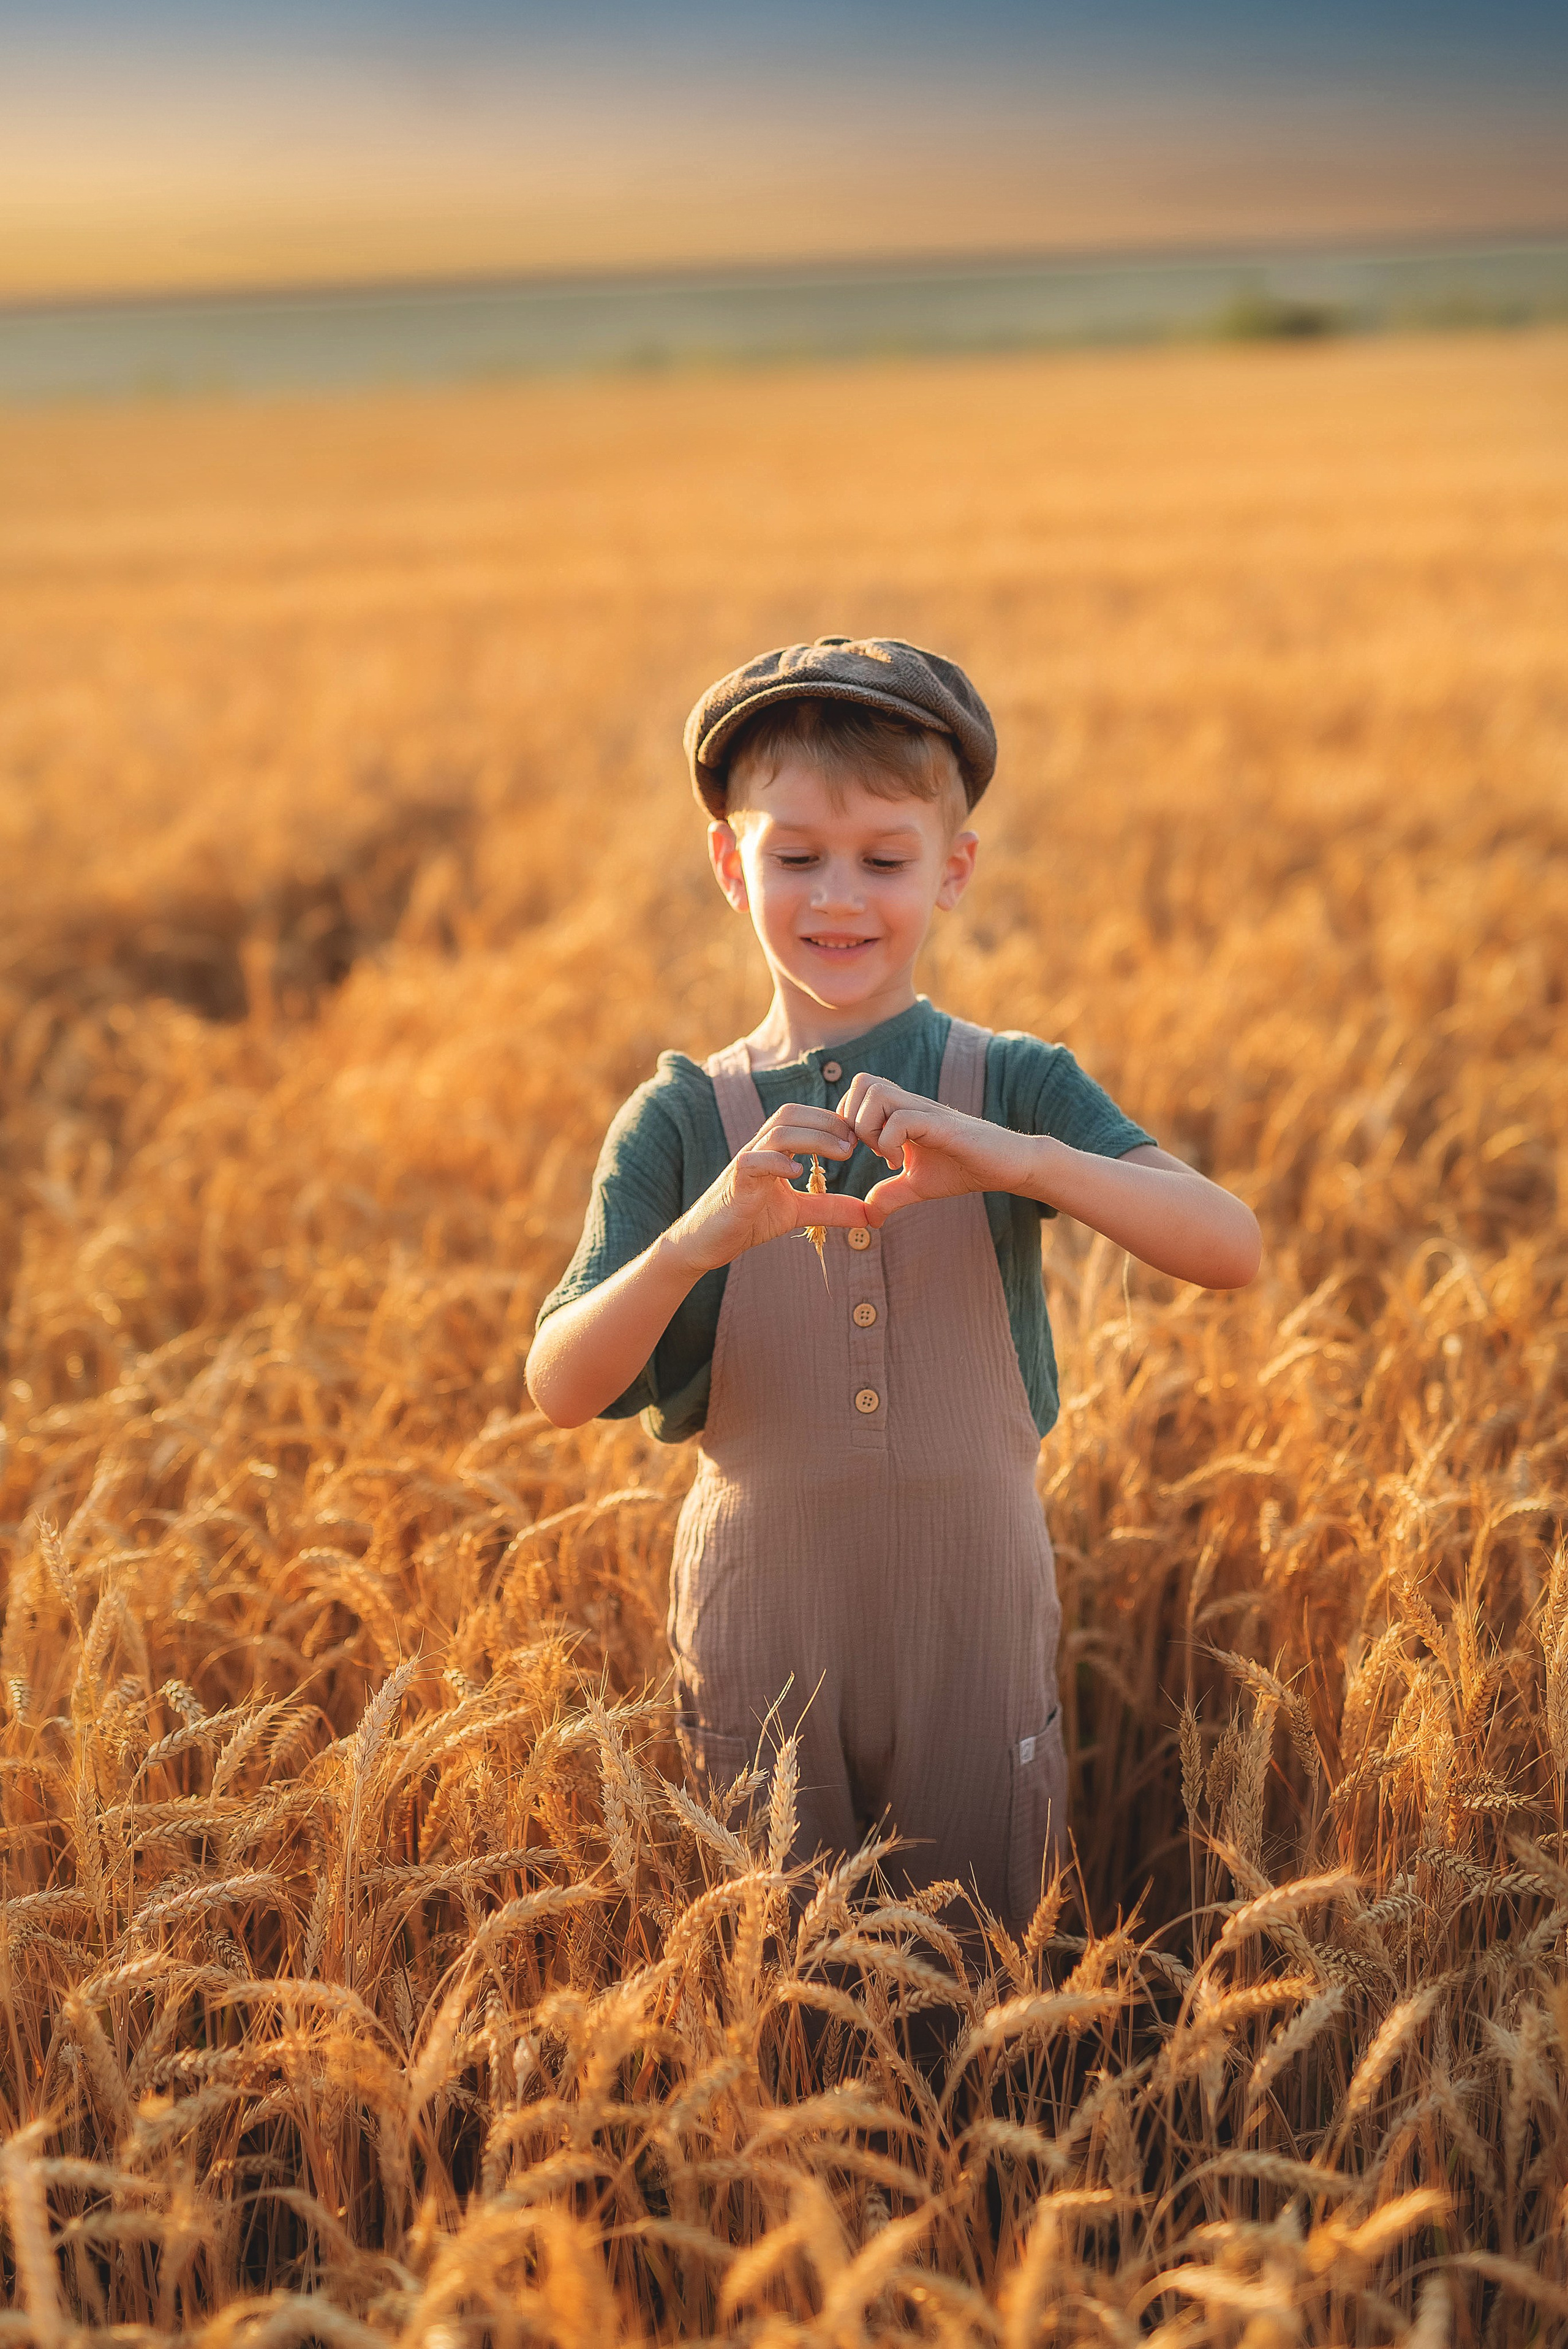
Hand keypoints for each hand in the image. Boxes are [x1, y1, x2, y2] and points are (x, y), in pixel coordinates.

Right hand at [668, 1104, 867, 1273]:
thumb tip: (868, 1214)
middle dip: (827, 1122)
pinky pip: (753, 1162)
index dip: (832, 1121)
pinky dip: (776, 1163)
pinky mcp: (735, 1183)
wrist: (706, 1243)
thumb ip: (828, 1208)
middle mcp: (759, 1148)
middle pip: (791, 1114)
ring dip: (814, 1138)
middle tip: (857, 1141)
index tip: (861, 1138)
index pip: (803, 1118)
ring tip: (842, 1153)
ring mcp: (745, 1163)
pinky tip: (797, 1174)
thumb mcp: (796, 1212)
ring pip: (778, 1133)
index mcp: (774, 1150)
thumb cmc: (748, 1220)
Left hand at [835, 1075, 1023, 1222]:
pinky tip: (900, 1163)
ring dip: (870, 1129)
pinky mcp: (941, 1124)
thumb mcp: (918, 1185)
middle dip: (853, 1120)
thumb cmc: (964, 1169)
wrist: (1006, 1166)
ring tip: (886, 1157)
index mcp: (900, 1112)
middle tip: (869, 1151)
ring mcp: (925, 1111)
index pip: (858, 1091)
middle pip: (862, 1082)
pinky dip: (890, 1143)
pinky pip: (901, 1119)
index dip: (848, 1118)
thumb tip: (868, 1217)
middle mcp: (910, 1104)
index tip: (861, 1151)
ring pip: (877, 1093)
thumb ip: (890, 1195)